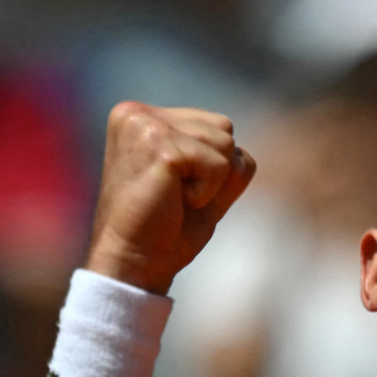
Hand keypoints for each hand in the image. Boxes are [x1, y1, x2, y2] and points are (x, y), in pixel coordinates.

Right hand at [83, 103, 255, 293]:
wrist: (133, 263)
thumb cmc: (163, 230)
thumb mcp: (198, 185)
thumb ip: (219, 159)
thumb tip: (243, 154)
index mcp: (141, 116)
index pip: (215, 124)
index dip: (213, 167)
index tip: (175, 191)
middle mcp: (136, 113)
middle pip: (224, 128)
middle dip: (215, 171)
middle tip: (176, 197)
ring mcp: (145, 125)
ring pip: (225, 143)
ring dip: (211, 182)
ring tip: (174, 198)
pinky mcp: (158, 145)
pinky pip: (218, 165)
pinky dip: (207, 193)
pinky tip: (174, 202)